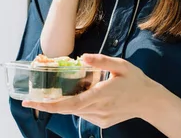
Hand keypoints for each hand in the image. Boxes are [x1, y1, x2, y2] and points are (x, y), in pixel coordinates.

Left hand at [22, 54, 158, 128]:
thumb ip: (101, 61)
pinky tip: (83, 93)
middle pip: (67, 108)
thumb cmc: (136, 81)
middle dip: (48, 103)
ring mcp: (100, 119)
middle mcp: (98, 110)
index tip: (30, 101)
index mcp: (100, 96)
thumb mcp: (121, 65)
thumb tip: (81, 57)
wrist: (151, 102)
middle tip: (30, 97)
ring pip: (75, 110)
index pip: (69, 104)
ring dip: (65, 101)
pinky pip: (84, 113)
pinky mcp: (102, 122)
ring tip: (62, 88)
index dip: (48, 104)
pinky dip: (77, 104)